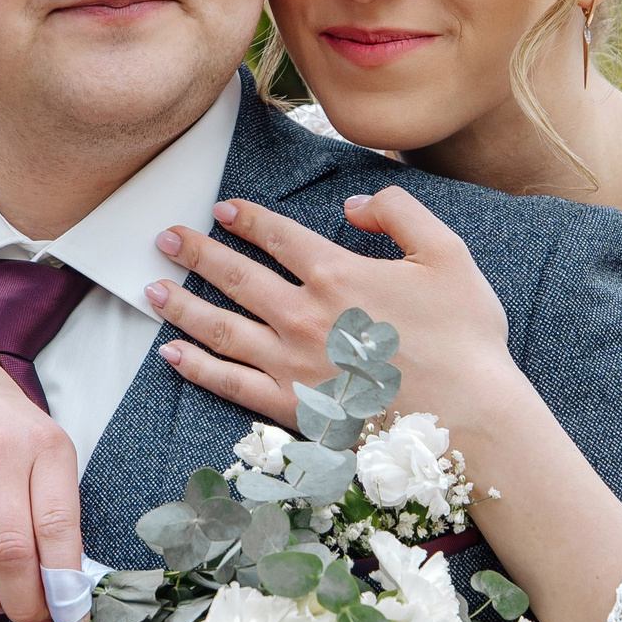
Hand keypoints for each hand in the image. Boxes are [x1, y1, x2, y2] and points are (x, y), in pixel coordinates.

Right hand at [0, 135, 86, 621]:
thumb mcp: (41, 447)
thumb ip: (53, 507)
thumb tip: (63, 585)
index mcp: (48, 448)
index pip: (59, 529)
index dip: (64, 586)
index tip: (70, 621)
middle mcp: (3, 451)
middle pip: (12, 551)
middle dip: (21, 600)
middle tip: (26, 618)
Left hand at [155, 187, 621, 621]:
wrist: (469, 416)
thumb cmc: (465, 337)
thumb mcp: (448, 253)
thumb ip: (400, 213)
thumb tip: (353, 206)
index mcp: (338, 274)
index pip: (278, 237)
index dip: (246, 219)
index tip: (222, 209)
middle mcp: (303, 315)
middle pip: (235, 276)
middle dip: (195, 253)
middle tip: (163, 238)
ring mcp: (291, 363)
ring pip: (219, 327)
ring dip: (180, 305)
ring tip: (151, 289)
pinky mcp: (290, 406)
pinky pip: (229, 383)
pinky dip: (196, 367)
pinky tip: (171, 354)